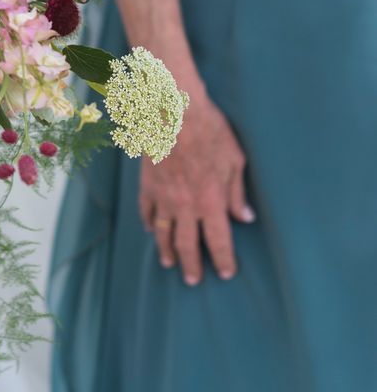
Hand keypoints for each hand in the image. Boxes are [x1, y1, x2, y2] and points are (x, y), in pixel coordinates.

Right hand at [138, 89, 254, 285]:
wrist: (174, 111)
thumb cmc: (211, 131)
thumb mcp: (236, 160)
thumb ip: (238, 192)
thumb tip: (245, 217)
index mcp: (212, 202)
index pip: (219, 241)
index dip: (223, 260)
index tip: (225, 273)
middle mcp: (186, 206)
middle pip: (188, 245)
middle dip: (192, 266)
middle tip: (193, 280)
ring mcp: (163, 197)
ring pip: (163, 234)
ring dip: (167, 251)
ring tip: (170, 264)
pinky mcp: (148, 185)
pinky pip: (146, 212)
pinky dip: (148, 224)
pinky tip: (151, 231)